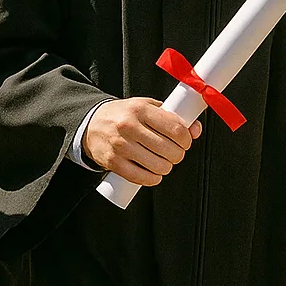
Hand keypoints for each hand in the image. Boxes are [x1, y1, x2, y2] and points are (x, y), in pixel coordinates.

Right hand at [83, 97, 201, 185]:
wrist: (90, 123)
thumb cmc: (123, 115)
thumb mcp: (145, 107)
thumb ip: (171, 116)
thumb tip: (195, 130)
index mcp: (140, 109)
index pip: (176, 129)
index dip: (186, 140)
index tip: (184, 142)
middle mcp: (129, 126)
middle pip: (170, 150)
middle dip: (177, 155)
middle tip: (173, 153)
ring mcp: (120, 145)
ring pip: (159, 166)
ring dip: (166, 167)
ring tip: (161, 161)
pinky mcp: (113, 162)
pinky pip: (142, 178)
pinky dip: (153, 178)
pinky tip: (152, 172)